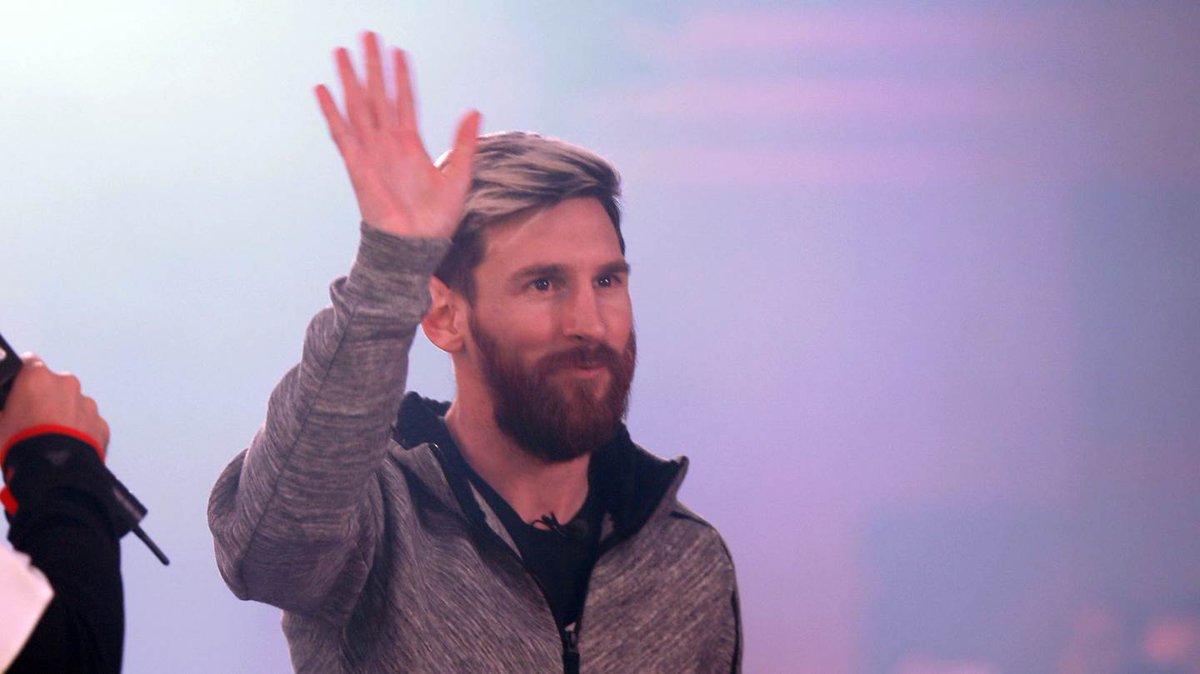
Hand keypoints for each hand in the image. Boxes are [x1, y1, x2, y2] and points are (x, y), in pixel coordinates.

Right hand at [0, 355, 109, 452]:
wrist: (54, 473)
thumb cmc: (21, 446)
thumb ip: (3, 408)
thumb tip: (5, 409)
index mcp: (37, 378)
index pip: (28, 362)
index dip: (21, 376)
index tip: (18, 387)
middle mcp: (66, 385)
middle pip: (53, 386)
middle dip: (44, 399)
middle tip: (31, 422)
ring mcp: (86, 404)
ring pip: (73, 405)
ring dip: (63, 416)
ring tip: (49, 439)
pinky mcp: (100, 424)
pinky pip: (88, 424)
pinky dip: (80, 432)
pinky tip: (66, 447)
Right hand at [316, 31, 481, 238]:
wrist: (416, 245)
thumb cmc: (436, 218)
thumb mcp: (459, 176)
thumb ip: (464, 143)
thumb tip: (474, 111)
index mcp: (411, 144)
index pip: (405, 100)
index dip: (401, 76)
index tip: (398, 51)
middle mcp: (388, 143)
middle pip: (378, 95)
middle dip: (373, 66)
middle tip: (368, 36)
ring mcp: (371, 152)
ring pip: (358, 107)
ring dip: (350, 80)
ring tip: (342, 52)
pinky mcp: (357, 165)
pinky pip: (342, 134)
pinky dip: (332, 112)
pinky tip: (323, 90)